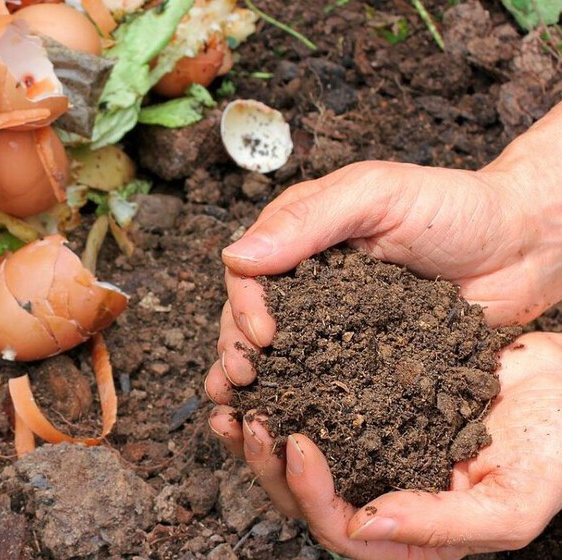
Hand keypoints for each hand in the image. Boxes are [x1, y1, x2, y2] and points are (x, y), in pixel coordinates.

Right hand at [205, 155, 561, 402]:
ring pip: (281, 355)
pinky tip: (286, 424)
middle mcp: (310, 283)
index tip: (261, 335)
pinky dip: (301, 402)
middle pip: (253, 318)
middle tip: (243, 379)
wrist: (524, 246)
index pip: (249, 273)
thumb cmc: (455, 207)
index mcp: (301, 238)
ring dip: (257, 383)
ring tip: (242, 412)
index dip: (244, 305)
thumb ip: (308, 220)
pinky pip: (326, 380)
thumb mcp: (377, 195)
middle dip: (238, 349)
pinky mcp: (365, 358)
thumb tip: (236, 256)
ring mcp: (336, 323)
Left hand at [209, 332, 561, 558]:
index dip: (309, 493)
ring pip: (298, 454)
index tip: (295, 443)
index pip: (341, 530)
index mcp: (411, 531)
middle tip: (246, 419)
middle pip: (305, 496)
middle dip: (267, 463)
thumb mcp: (512, 501)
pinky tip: (265, 369)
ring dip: (260, 431)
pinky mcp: (366, 406)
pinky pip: (314, 405)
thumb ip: (441, 524)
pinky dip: (284, 391)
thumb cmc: (555, 449)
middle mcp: (382, 493)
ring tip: (232, 398)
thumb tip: (362, 524)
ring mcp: (372, 449)